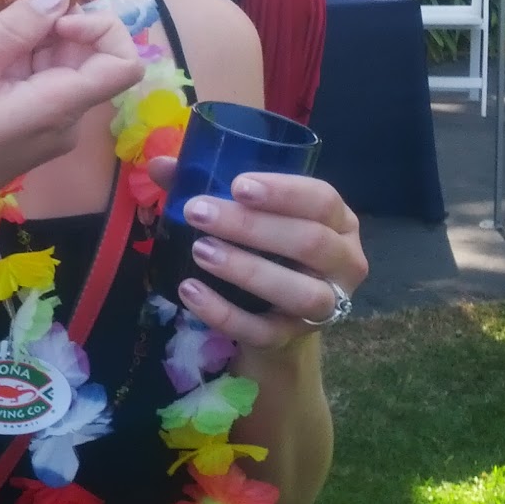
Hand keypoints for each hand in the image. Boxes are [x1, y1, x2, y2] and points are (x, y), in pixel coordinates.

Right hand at [0, 0, 143, 239]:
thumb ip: (13, 33)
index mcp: (57, 108)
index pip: (125, 64)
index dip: (101, 28)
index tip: (53, 18)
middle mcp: (65, 118)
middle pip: (82, 52)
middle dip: (39, 23)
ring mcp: (49, 124)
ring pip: (53, 60)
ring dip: (15, 38)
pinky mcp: (31, 126)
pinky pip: (34, 79)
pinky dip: (8, 59)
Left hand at [145, 163, 367, 348]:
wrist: (274, 316)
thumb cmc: (267, 247)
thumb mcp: (251, 213)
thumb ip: (210, 185)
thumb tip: (159, 164)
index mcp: (339, 221)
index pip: (322, 200)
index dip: (283, 192)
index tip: (237, 184)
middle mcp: (345, 263)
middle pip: (310, 243)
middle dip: (251, 227)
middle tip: (198, 213)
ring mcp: (325, 307)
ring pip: (299, 292)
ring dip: (246, 270)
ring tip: (199, 251)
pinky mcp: (292, 339)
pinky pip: (264, 331)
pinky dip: (225, 313)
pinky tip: (190, 292)